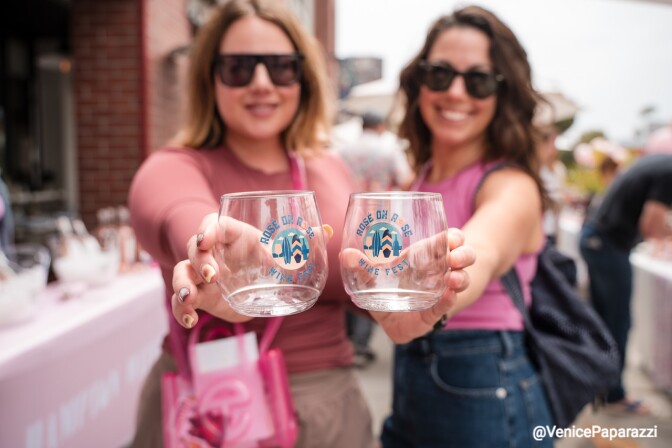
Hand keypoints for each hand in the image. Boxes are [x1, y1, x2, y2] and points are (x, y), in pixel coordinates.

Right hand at [171, 213, 333, 328]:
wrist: (257, 285)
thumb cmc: (267, 259)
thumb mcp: (284, 252)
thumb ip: (304, 242)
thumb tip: (329, 230)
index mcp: (232, 235)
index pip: (212, 224)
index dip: (207, 229)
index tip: (206, 238)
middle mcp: (213, 253)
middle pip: (194, 248)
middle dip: (199, 259)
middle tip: (212, 274)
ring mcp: (202, 276)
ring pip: (181, 273)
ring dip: (181, 283)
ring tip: (189, 296)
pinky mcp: (201, 297)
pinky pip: (179, 302)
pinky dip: (181, 310)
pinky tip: (190, 321)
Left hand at [364, 228, 473, 343]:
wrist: (394, 319)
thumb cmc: (388, 289)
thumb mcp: (374, 277)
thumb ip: (362, 268)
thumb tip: (345, 255)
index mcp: (428, 255)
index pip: (449, 240)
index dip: (454, 237)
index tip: (452, 237)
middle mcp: (441, 270)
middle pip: (464, 256)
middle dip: (463, 254)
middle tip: (454, 258)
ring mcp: (442, 290)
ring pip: (463, 279)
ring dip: (460, 277)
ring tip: (452, 279)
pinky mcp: (436, 311)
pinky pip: (447, 304)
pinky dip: (448, 300)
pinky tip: (447, 296)